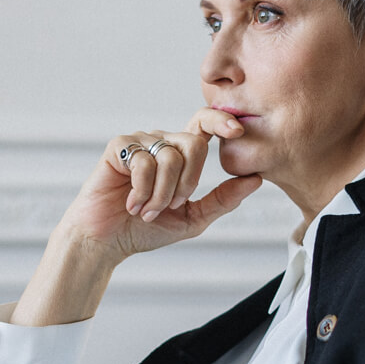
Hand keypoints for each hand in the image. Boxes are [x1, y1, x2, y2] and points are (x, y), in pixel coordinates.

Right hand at [10, 109, 260, 326]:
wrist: (107, 242)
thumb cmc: (147, 229)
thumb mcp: (194, 218)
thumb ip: (224, 199)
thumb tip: (257, 179)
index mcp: (182, 154)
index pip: (205, 125)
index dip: (221, 121)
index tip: (237, 131)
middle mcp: (162, 142)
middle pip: (195, 144)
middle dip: (188, 182)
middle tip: (171, 205)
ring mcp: (140, 142)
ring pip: (170, 157)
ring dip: (162, 193)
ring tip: (148, 209)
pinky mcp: (119, 147)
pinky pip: (144, 162)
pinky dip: (142, 190)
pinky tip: (131, 203)